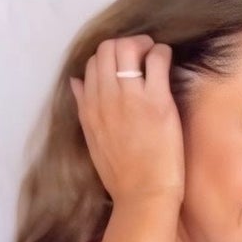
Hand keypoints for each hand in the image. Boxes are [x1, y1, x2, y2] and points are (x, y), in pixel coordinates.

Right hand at [69, 35, 184, 206]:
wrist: (143, 197)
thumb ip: (84, 108)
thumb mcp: (92, 141)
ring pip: (128, 47)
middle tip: (141, 56)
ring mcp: (130, 97)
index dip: (108, 59)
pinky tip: (166, 63)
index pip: (91, 65)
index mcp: (89, 109)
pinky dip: (161, 53)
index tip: (123, 68)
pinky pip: (156, 58)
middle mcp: (106, 98)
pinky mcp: (156, 101)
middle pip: (107, 48)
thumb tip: (75, 82)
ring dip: (143, 44)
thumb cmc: (121, 177)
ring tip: (153, 57)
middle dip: (125, 45)